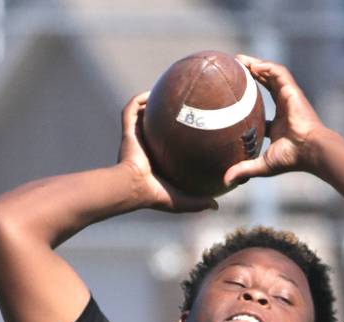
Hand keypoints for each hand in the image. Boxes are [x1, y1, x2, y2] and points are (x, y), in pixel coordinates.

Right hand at [118, 92, 217, 212]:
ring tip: (164, 91)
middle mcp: (145, 148)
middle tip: (179, 106)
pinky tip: (151, 93)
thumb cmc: (156, 195)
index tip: (190, 129)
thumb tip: (216, 207)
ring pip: (141, 115)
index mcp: (155, 162)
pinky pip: (130, 110)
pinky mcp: (127, 132)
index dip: (176, 138)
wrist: (134, 187)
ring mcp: (135, 139)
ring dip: (150, 104)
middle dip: (163, 116)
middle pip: (154, 127)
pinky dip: (138, 100)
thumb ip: (199, 202)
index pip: (166, 147)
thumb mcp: (183, 201)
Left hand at [222, 56, 324, 187]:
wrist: (310, 150)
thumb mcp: (262, 164)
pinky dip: (266, 67)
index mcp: (278, 121)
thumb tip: (224, 182)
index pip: (262, 106)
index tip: (234, 95)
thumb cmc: (291, 158)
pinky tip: (253, 66)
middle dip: (250, 74)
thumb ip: (243, 169)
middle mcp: (284, 106)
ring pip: (271, 74)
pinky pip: (278, 72)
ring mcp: (289, 97)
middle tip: (233, 68)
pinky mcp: (292, 90)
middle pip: (265, 84)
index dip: (249, 99)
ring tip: (239, 60)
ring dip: (255, 65)